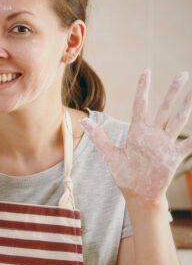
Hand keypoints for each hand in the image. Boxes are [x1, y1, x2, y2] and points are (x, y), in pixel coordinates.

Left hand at [81, 69, 191, 201]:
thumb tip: (84, 122)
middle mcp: (154, 134)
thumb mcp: (110, 155)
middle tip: (183, 74)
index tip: (147, 71)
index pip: (141, 105)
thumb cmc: (124, 175)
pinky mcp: (173, 157)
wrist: (137, 193)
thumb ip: (99, 137)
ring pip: (179, 120)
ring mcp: (165, 144)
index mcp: (138, 132)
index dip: (143, 88)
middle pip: (165, 108)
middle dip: (174, 92)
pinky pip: (187, 144)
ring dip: (187, 106)